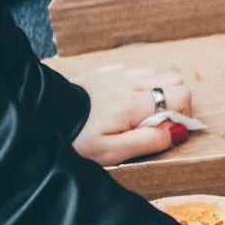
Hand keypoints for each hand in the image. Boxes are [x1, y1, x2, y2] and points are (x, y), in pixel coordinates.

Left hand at [70, 63, 194, 164]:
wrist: (41, 116)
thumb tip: (178, 130)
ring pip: (156, 73)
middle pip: (175, 79)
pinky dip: (138, 85)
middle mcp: (130, 82)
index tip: (166, 130)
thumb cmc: (77, 139)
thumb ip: (150, 141)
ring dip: (157, 92)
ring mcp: (117, 73)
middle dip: (173, 101)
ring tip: (139, 113)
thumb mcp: (113, 153)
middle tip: (155, 122)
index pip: (182, 95)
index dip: (182, 114)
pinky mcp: (105, 72)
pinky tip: (123, 102)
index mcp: (134, 103)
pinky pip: (135, 71)